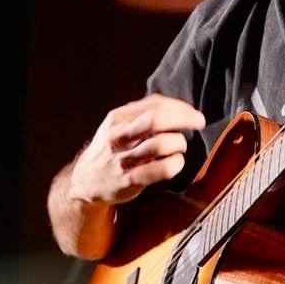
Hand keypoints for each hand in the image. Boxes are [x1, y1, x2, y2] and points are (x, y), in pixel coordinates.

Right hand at [69, 95, 205, 206]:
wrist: (85, 180)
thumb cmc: (110, 149)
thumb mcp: (117, 126)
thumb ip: (141, 115)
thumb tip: (177, 107)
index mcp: (117, 118)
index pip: (154, 104)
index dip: (180, 106)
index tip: (193, 113)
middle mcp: (118, 136)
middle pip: (156, 119)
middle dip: (184, 119)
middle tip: (199, 123)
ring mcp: (123, 159)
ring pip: (161, 144)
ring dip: (179, 144)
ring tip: (179, 147)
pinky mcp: (130, 180)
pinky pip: (162, 169)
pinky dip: (176, 164)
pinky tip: (175, 163)